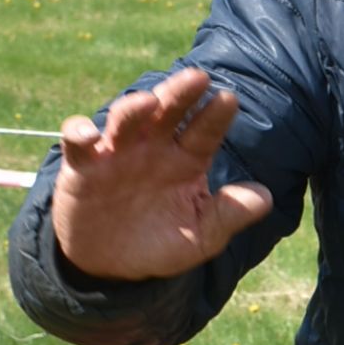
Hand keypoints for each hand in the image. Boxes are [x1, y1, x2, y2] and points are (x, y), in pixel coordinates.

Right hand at [50, 66, 273, 281]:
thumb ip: (229, 215)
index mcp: (186, 160)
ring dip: (135, 107)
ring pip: (126, 117)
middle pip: (168, 111)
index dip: (214, 115)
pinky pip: (78, 141)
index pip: (204, 131)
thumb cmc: (161, 242)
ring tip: (149, 102)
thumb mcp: (201, 236)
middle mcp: (153, 147)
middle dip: (180, 93)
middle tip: (197, 78)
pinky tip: (88, 134)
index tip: (227, 100)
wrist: (112, 266)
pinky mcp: (83, 166)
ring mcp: (117, 152)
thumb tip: (265, 197)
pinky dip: (79, 132)